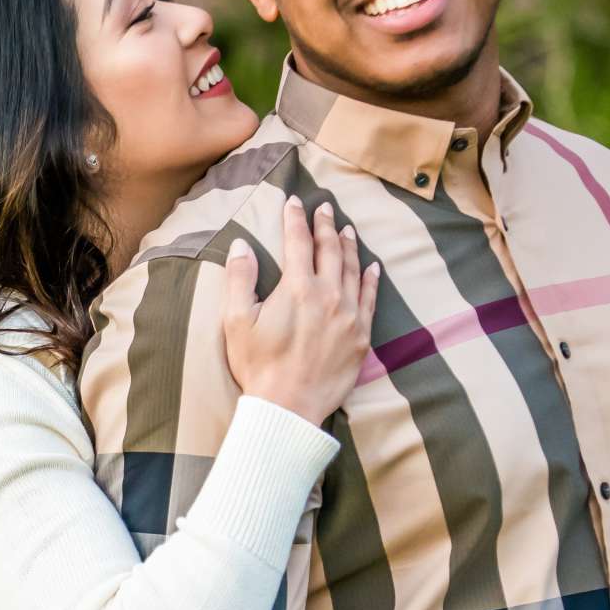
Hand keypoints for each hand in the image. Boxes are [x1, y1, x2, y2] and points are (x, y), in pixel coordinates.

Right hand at [220, 196, 380, 427]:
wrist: (289, 407)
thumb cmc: (259, 366)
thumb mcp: (237, 321)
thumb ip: (240, 278)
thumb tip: (241, 244)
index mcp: (297, 288)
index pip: (298, 242)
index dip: (295, 219)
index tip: (294, 201)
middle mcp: (329, 295)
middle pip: (329, 250)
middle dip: (325, 226)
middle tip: (325, 208)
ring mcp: (349, 315)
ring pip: (353, 270)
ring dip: (349, 246)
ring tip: (347, 230)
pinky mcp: (361, 336)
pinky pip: (371, 299)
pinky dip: (372, 279)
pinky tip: (373, 267)